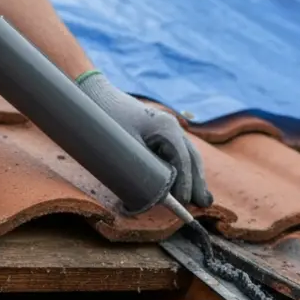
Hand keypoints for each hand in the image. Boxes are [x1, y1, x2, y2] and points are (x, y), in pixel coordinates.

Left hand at [75, 72, 211, 207]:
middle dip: (197, 182)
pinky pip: (179, 153)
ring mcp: (168, 128)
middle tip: (203, 205)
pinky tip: (187, 184)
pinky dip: (186, 169)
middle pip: (192, 158)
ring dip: (195, 177)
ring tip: (201, 199)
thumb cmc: (107, 119)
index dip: (186, 183)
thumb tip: (153, 193)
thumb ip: (139, 168)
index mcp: (166, 128)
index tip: (185, 202)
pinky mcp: (161, 132)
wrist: (96, 94)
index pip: (183, 160)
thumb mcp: (122, 146)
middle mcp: (172, 127)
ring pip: (189, 155)